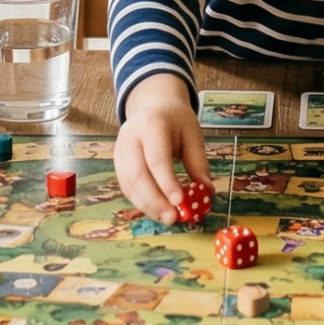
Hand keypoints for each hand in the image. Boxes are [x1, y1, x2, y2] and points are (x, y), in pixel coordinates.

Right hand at [115, 75, 209, 224]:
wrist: (154, 106)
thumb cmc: (176, 122)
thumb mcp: (193, 134)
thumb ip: (198, 163)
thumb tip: (206, 191)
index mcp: (152, 123)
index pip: (157, 157)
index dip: (166, 182)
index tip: (179, 202)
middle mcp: (130, 136)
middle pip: (137, 174)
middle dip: (154, 200)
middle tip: (172, 218)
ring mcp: (120, 149)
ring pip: (128, 183)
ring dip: (147, 205)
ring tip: (166, 218)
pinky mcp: (117, 162)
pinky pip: (126, 186)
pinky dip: (140, 201)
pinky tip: (156, 210)